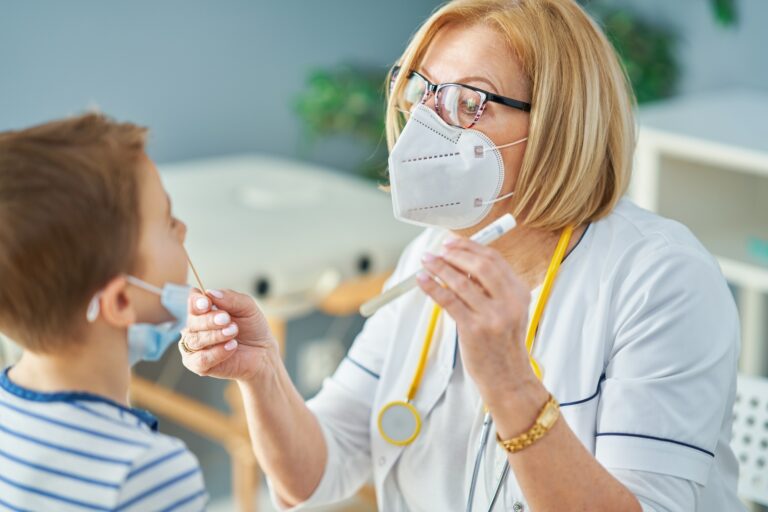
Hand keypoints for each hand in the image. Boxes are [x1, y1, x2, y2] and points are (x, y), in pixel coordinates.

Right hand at [180, 289, 279, 382]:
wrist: (263, 352)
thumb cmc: (252, 328)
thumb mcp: (248, 308)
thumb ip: (231, 298)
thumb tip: (210, 293)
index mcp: (204, 310)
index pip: (192, 302)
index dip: (197, 301)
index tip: (207, 302)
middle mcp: (195, 327)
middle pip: (192, 321)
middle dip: (209, 320)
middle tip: (227, 319)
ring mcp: (195, 347)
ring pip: (194, 340)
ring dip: (215, 335)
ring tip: (233, 332)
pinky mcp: (200, 365)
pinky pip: (200, 360)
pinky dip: (216, 353)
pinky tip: (232, 346)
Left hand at [416, 237, 536, 402]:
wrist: (507, 377)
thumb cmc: (502, 343)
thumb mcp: (508, 311)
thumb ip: (491, 288)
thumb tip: (461, 263)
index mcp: (520, 293)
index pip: (494, 259)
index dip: (470, 247)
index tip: (452, 242)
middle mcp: (509, 302)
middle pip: (480, 266)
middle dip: (455, 254)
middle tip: (438, 250)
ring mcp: (492, 316)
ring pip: (461, 283)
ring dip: (440, 268)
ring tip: (427, 261)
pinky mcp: (474, 329)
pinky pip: (449, 301)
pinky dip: (433, 287)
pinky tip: (423, 279)